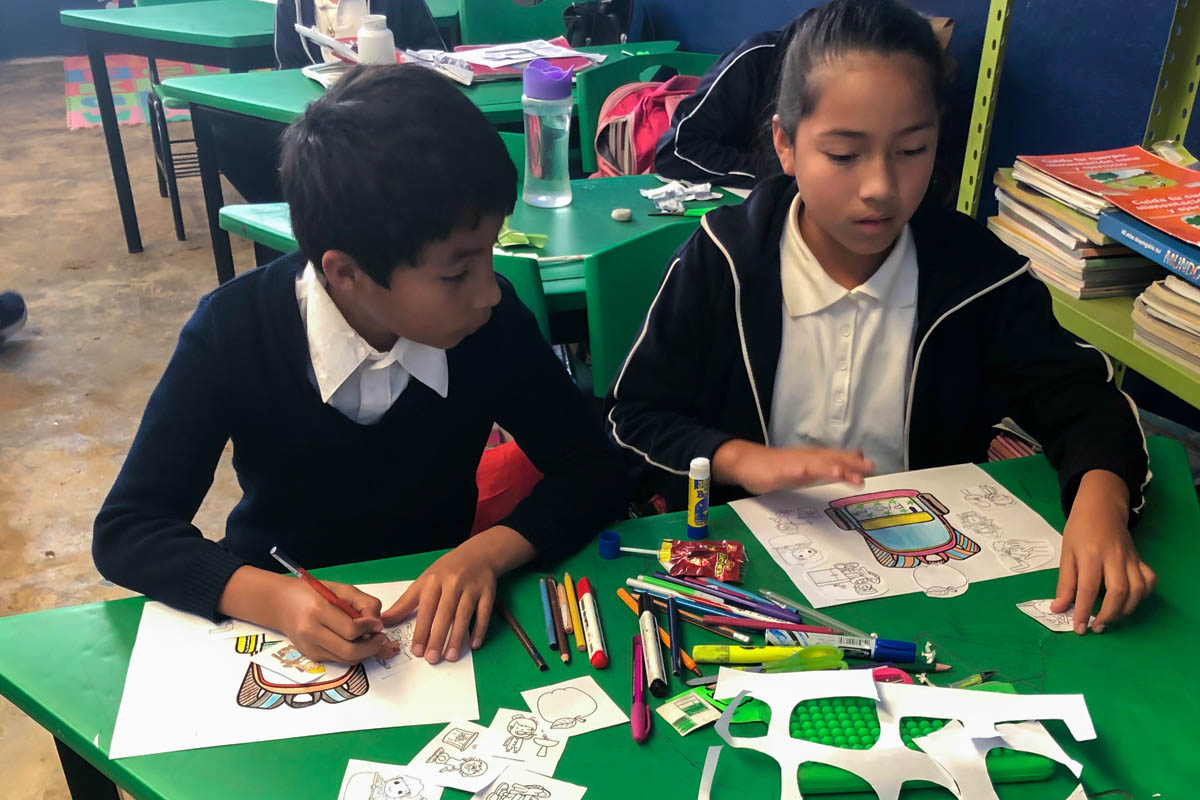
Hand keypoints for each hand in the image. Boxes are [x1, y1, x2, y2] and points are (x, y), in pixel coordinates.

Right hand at [270, 577, 393, 662]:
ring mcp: (310, 648)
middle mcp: (311, 633)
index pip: (351, 630)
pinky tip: (354, 642)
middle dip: (371, 647)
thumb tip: (378, 624)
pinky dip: (352, 653)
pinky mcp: (311, 656)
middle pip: (350, 651)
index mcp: (318, 611)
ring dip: (364, 652)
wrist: (282, 604)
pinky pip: (339, 660)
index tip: (378, 625)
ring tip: (370, 639)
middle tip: (381, 638)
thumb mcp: (341, 589)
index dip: (370, 629)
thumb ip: (364, 603)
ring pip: (346, 659)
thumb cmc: (313, 593)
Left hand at [381, 526, 534, 664]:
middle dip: (438, 637)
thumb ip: (404, 604)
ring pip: (464, 615)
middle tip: (432, 659)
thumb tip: (383, 620)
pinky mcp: (488, 592)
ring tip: (450, 656)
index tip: (417, 650)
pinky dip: (479, 629)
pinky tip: (474, 644)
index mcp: (434, 581)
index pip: (426, 609)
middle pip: (445, 613)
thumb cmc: (446, 571)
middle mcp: (453, 583)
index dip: (421, 630)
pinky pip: (484, 613)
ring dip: (457, 637)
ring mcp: (472, 588)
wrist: (477, 554)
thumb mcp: (423, 582)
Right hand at [713, 439, 873, 494]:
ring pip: (811, 464)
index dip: (854, 461)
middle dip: (848, 464)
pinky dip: (796, 471)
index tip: (871, 466)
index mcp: (812, 458)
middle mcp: (805, 458)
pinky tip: (802, 472)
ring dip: (826, 467)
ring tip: (841, 472)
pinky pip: (786, 471)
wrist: (745, 461)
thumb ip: (826, 464)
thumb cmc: (776, 466)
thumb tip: (850, 461)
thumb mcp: (805, 466)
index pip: (836, 458)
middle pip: (829, 459)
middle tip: (867, 468)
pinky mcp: (775, 471)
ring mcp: (790, 463)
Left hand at [1051, 470, 1155, 633]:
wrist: (1101, 508)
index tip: (1079, 628)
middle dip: (1108, 614)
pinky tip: (1129, 601)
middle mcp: (1113, 557)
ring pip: (1137, 589)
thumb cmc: (1079, 530)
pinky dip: (1142, 595)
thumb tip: (1058, 608)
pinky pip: (1149, 580)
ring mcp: (1130, 558)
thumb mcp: (1066, 553)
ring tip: (1110, 617)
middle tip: (1097, 627)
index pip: (1087, 588)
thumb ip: (1065, 582)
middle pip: (1117, 591)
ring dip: (1125, 609)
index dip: (1083, 611)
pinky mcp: (1140, 559)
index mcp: (1090, 554)